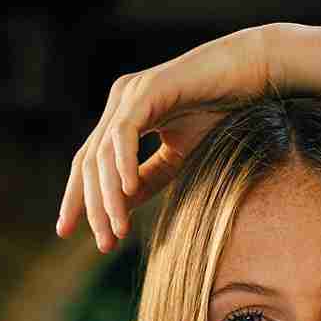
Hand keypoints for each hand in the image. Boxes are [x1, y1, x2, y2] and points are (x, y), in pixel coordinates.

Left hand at [55, 25, 277, 253]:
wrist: (253, 75)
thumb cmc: (223, 111)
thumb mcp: (180, 156)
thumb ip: (149, 178)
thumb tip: (121, 208)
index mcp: (123, 117)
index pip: (89, 163)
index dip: (78, 198)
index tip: (67, 232)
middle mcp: (120, 103)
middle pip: (88, 162)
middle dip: (90, 206)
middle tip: (104, 245)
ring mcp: (131, 94)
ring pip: (103, 153)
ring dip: (108, 196)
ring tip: (117, 230)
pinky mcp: (149, 89)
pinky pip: (125, 132)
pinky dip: (123, 163)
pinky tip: (128, 190)